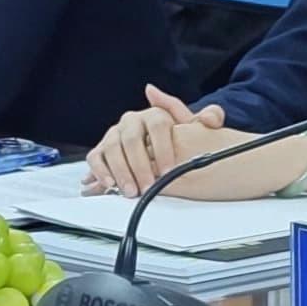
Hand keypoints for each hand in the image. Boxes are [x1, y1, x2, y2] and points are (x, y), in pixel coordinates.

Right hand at [87, 85, 232, 196]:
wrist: (160, 146)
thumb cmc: (177, 139)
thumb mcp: (193, 131)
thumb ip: (208, 120)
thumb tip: (211, 117)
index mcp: (155, 114)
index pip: (158, 126)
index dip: (163, 149)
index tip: (168, 170)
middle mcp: (132, 121)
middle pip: (131, 139)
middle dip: (140, 165)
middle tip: (148, 186)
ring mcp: (114, 134)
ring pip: (112, 148)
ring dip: (120, 171)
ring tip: (130, 191)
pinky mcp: (101, 149)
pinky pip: (95, 157)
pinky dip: (100, 172)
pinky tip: (109, 185)